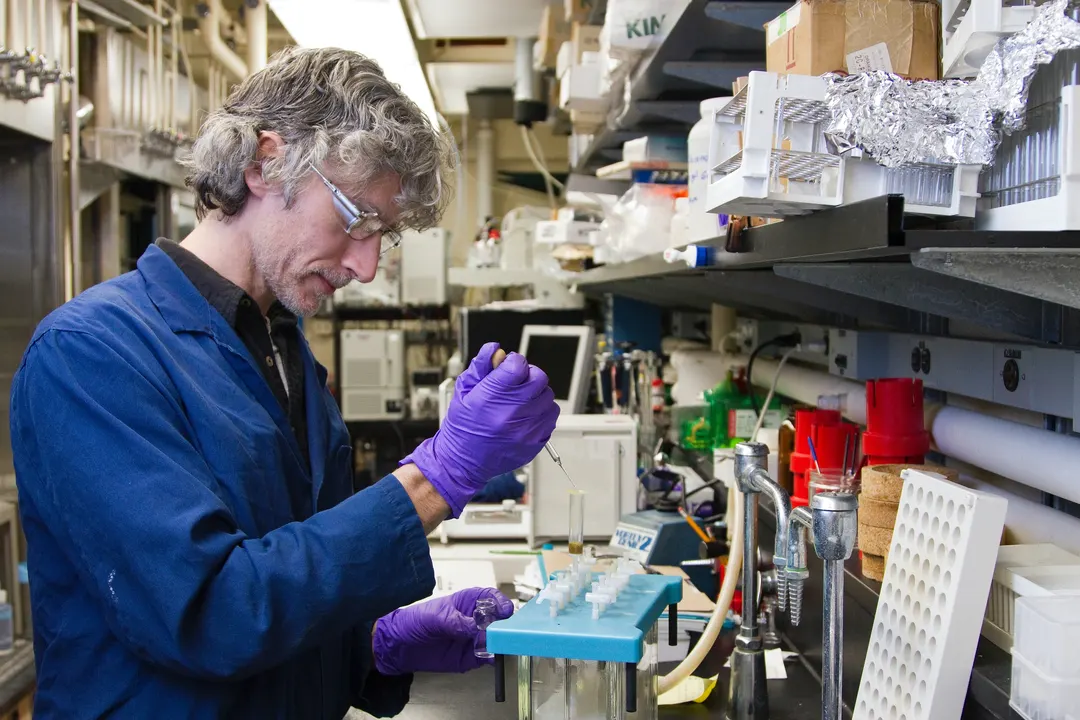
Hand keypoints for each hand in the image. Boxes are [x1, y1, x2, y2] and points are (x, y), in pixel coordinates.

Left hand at [373, 588, 513, 675]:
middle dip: (504, 625)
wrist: (397, 647)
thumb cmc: (413, 622)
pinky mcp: (470, 657)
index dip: (500, 602)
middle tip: (502, 633)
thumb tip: (476, 627)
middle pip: (499, 620)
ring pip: (496, 640)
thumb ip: (455, 622)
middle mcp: (475, 619)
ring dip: (499, 643)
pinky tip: (490, 658)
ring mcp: (474, 639)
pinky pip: (487, 658)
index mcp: (467, 601)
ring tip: (495, 646)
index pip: (491, 597)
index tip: (504, 611)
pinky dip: (492, 658)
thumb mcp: (434, 617)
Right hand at [402, 342, 559, 516]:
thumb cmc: (462, 427)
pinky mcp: (535, 442)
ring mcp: (526, 429)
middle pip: (539, 378)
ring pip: (547, 397)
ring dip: (537, 394)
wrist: (462, 462)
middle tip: (517, 383)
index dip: (514, 362)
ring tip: (521, 401)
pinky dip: (542, 412)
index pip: (518, 365)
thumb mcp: (464, 391)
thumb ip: (481, 366)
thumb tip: (495, 349)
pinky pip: (551, 418)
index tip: (508, 367)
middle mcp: (511, 414)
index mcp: (491, 397)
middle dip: (528, 375)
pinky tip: (527, 415)